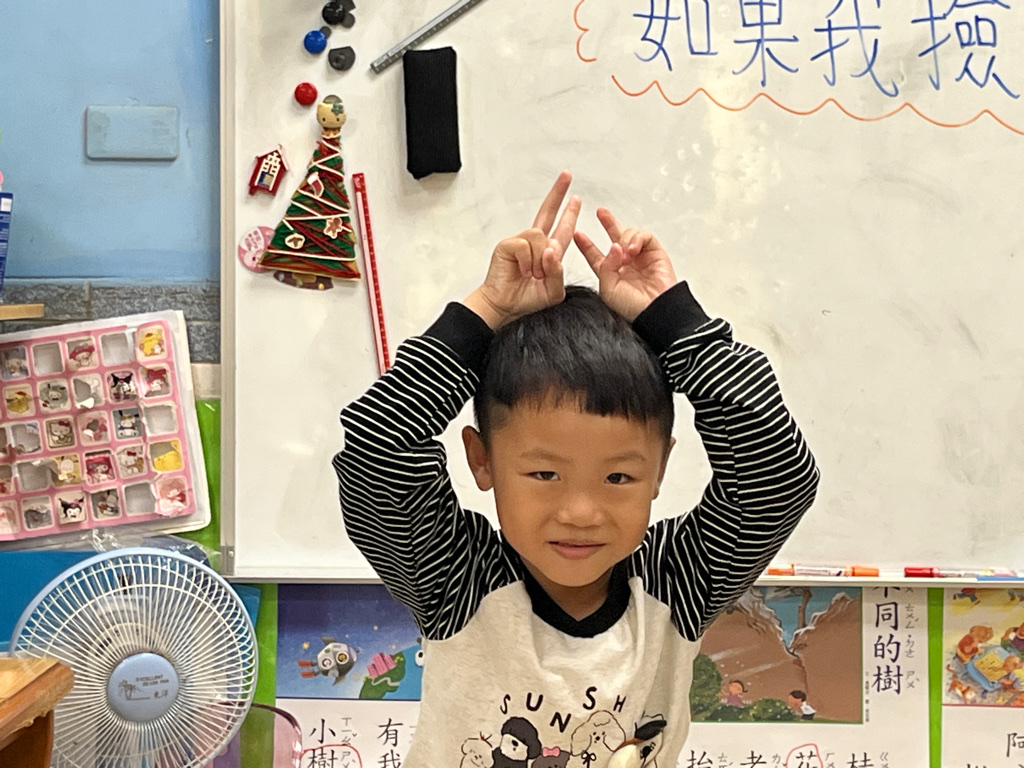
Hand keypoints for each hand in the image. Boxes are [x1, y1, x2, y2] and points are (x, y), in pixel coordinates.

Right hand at [464, 171, 580, 329]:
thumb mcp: (553, 291)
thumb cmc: (525, 299)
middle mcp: (535, 243)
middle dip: (558, 193)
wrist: (503, 306)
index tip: (575, 198)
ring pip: (540, 236)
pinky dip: (526, 261)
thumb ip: (558, 272)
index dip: (569, 212)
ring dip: (540, 260)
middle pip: (548, 212)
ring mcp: (520, 242)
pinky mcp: (507, 244)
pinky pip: (525, 245)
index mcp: (548, 252)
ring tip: (532, 274)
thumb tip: (552, 250)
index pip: (563, 228)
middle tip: (567, 176)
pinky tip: (521, 270)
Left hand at [574, 207, 677, 321]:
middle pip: (614, 237)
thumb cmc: (632, 307)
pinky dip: (637, 238)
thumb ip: (605, 266)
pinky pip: (645, 236)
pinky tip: (633, 249)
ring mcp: (640, 257)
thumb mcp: (608, 288)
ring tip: (625, 252)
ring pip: (629, 234)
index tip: (577, 234)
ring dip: (624, 238)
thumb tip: (614, 246)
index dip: (586, 244)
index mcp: (611, 274)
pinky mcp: (655, 252)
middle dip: (608, 223)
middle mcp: (625, 263)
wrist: (655, 311)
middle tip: (601, 212)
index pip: (596, 255)